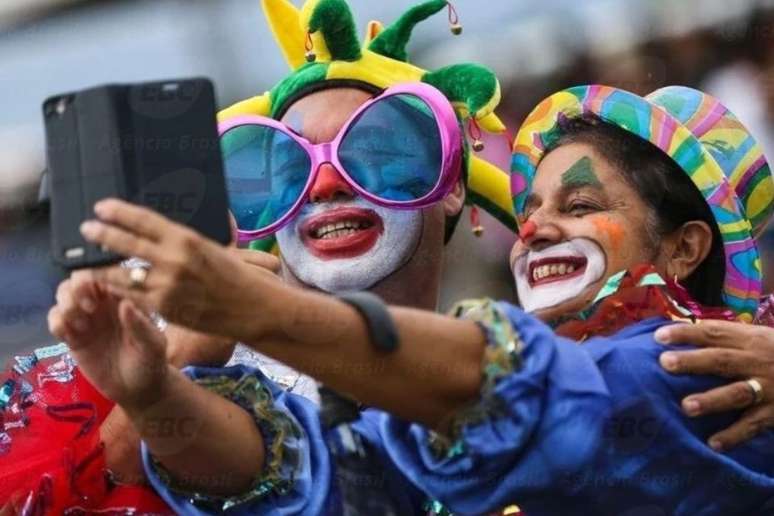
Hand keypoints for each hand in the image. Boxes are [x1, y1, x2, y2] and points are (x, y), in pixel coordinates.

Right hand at [47, 271, 170, 411]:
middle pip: (78, 280)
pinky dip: (56, 322)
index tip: (100, 296)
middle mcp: (103, 304)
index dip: (97, 278)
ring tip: (81, 326)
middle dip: (76, 289)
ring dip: (66, 304)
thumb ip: (140, 326)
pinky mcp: (72, 337)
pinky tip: (70, 336)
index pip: (106, 275)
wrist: (139, 390)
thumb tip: (125, 304)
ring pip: (63, 295)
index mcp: (124, 298)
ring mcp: (86, 319)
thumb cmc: (151, 362)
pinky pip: (55, 319)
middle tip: (89, 309)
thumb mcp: (152, 345)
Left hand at [79, 198, 283, 341]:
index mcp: (187, 239)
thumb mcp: (215, 248)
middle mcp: (173, 260)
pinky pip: (132, 296)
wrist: (252, 308)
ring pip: (121, 274)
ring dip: (102, 267)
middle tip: (87, 229)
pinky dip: (119, 289)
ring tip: (91, 263)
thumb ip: (187, 240)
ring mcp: (166, 286)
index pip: (143, 219)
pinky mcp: (164, 308)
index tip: (101, 207)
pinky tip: (110, 285)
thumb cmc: (238, 277)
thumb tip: (167, 227)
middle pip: (125, 243)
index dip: (118, 212)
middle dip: (101, 235)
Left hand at [656, 321, 773, 450]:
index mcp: (750, 339)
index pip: (714, 333)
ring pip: (737, 393)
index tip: (659, 336)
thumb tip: (682, 333)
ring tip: (687, 407)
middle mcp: (756, 361)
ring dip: (711, 400)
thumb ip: (727, 338)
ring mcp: (767, 388)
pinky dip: (734, 435)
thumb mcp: (759, 338)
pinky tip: (713, 444)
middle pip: (721, 360)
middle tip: (665, 363)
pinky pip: (753, 425)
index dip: (687, 333)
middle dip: (693, 361)